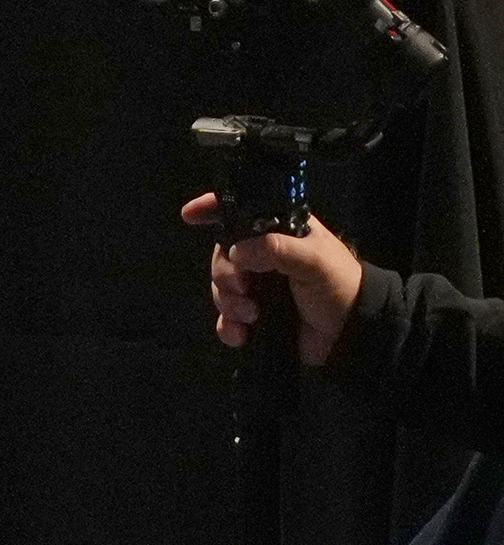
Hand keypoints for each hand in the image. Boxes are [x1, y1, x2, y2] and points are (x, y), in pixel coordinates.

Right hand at [186, 192, 360, 366]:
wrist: (355, 334)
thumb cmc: (340, 285)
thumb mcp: (313, 260)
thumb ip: (276, 249)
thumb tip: (235, 254)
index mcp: (280, 233)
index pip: (242, 211)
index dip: (214, 209)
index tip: (190, 215)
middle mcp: (264, 257)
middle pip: (222, 255)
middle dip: (223, 273)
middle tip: (242, 287)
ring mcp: (259, 287)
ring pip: (221, 288)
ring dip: (228, 303)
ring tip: (251, 315)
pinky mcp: (256, 317)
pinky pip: (226, 319)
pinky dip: (228, 327)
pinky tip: (241, 335)